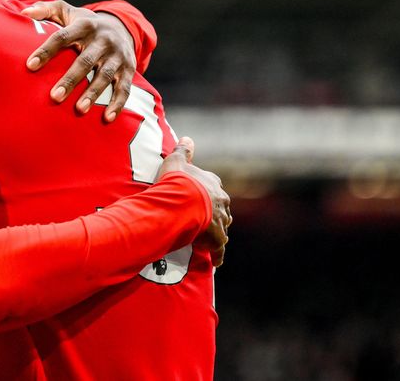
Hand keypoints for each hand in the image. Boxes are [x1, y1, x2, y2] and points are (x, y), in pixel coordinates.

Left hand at [23, 0, 136, 122]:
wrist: (121, 26)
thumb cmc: (84, 24)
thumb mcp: (67, 11)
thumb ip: (45, 10)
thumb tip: (23, 12)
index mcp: (85, 25)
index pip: (62, 37)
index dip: (46, 51)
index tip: (30, 65)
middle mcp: (103, 39)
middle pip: (85, 60)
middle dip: (70, 79)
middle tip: (54, 97)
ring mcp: (117, 55)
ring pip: (105, 75)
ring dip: (92, 93)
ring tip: (79, 109)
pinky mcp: (129, 69)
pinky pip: (124, 88)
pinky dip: (117, 104)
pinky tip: (107, 118)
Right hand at [157, 137, 230, 265]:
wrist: (184, 201)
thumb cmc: (178, 181)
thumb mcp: (176, 161)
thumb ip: (183, 150)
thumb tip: (188, 138)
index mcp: (212, 183)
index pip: (214, 188)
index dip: (207, 193)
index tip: (203, 198)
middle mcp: (221, 201)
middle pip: (221, 209)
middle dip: (215, 215)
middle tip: (205, 222)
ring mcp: (220, 220)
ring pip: (222, 228)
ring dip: (217, 233)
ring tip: (209, 240)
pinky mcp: (217, 237)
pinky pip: (219, 249)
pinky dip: (217, 255)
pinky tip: (216, 262)